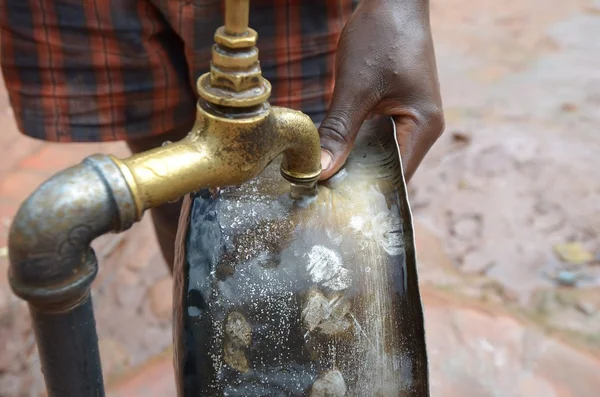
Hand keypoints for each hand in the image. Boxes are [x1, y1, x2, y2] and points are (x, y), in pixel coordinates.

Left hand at [319, 0, 443, 180]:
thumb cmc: (381, 36)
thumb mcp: (355, 87)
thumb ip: (338, 132)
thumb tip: (319, 172)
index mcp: (423, 127)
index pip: (396, 177)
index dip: (365, 193)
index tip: (333, 205)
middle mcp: (422, 129)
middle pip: (388, 170)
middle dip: (356, 182)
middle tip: (321, 196)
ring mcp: (411, 120)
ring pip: (379, 156)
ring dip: (354, 165)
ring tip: (323, 180)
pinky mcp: (396, 111)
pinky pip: (375, 139)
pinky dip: (355, 147)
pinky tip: (333, 153)